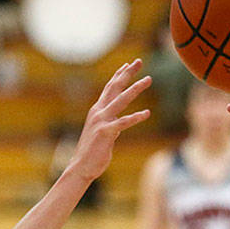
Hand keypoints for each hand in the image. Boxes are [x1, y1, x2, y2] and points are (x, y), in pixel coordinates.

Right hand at [66, 61, 152, 182]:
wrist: (81, 167)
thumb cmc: (93, 152)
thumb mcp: (103, 134)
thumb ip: (111, 126)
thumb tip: (119, 124)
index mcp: (97, 110)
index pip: (109, 88)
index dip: (119, 75)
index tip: (128, 64)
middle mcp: (99, 112)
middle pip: (115, 87)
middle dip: (127, 73)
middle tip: (139, 61)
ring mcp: (102, 121)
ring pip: (121, 100)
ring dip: (135, 88)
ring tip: (148, 79)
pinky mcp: (106, 133)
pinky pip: (123, 122)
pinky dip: (136, 117)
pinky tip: (147, 113)